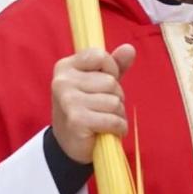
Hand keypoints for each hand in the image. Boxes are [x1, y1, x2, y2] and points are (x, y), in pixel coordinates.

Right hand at [49, 44, 135, 163]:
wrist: (70, 144)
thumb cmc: (86, 109)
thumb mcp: (99, 83)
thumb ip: (114, 65)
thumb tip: (130, 48)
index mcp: (66, 66)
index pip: (100, 56)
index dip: (111, 70)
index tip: (103, 84)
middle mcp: (63, 81)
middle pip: (110, 81)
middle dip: (116, 97)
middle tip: (102, 109)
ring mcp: (68, 101)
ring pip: (114, 101)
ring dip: (117, 114)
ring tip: (104, 120)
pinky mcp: (77, 120)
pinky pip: (113, 119)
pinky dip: (118, 128)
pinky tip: (108, 131)